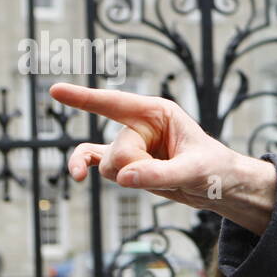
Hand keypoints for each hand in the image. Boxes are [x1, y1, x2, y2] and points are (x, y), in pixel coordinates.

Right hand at [49, 83, 276, 234]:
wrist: (221, 186)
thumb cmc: (215, 169)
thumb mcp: (194, 171)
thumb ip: (160, 174)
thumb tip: (124, 177)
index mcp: (158, 112)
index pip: (115, 104)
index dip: (85, 98)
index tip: (55, 90)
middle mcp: (140, 124)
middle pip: (116, 149)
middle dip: (138, 168)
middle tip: (169, 173)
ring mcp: (130, 144)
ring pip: (106, 164)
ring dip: (130, 178)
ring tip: (162, 177)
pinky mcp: (125, 163)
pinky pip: (93, 162)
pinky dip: (83, 168)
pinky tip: (77, 177)